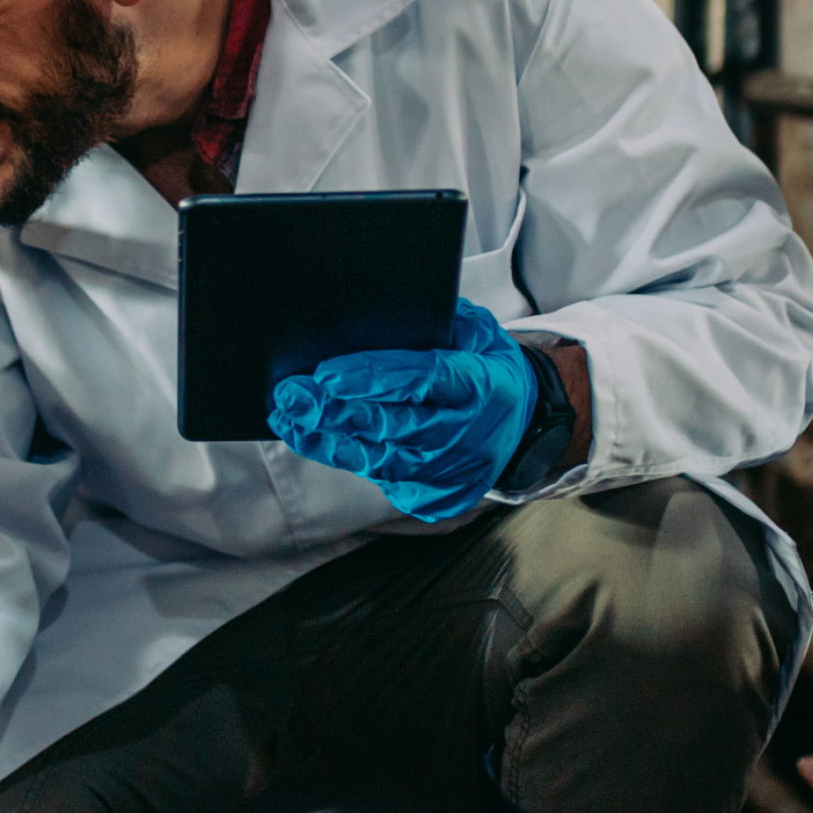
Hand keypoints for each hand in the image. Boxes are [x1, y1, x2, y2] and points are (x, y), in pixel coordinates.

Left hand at [269, 299, 539, 522]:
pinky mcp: (435, 498)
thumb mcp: (481, 335)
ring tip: (288, 418)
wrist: (524, 429)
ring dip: (327, 439)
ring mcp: (449, 473)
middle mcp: (463, 436)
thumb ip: (443, 322)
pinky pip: (381, 478)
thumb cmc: (489, 373)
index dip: (372, 379)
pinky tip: (311, 438)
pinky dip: (345, 457)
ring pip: (378, 459)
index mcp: (479, 387)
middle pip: (391, 425)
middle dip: (334, 412)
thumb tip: (392, 314)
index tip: (325, 374)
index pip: (421, 380)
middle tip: (291, 395)